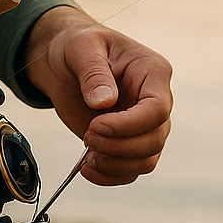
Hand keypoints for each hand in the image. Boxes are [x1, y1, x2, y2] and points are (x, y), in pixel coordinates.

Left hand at [22, 6, 172, 185]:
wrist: (65, 62)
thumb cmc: (78, 46)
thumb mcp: (81, 47)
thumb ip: (93, 73)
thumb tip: (104, 103)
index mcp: (152, 72)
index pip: (158, 109)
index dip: (128, 125)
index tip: (95, 125)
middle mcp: (154, 101)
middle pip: (154, 139)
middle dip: (118, 147)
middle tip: (87, 135)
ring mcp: (143, 125)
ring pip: (146, 160)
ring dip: (114, 164)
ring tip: (86, 154)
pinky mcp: (127, 142)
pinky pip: (130, 170)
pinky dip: (110, 176)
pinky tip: (87, 168)